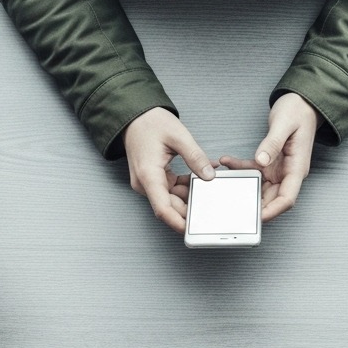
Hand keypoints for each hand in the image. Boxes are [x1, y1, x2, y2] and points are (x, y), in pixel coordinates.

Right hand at [123, 108, 214, 232]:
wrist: (135, 117)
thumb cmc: (150, 123)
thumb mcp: (178, 136)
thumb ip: (195, 157)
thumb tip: (209, 176)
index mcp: (148, 175)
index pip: (162, 209)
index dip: (178, 222)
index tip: (192, 230)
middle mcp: (145, 183)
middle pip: (170, 206)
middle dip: (190, 207)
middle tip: (212, 204)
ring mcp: (149, 183)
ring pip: (173, 198)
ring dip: (190, 194)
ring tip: (208, 185)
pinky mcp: (154, 179)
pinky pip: (172, 189)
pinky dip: (186, 186)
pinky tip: (199, 177)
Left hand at [218, 93, 318, 221]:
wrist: (301, 103)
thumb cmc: (297, 112)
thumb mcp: (284, 124)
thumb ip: (272, 143)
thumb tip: (261, 160)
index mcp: (297, 168)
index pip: (287, 198)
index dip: (273, 211)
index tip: (257, 217)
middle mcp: (289, 172)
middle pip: (272, 198)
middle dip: (254, 205)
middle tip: (233, 208)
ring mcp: (279, 169)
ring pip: (260, 188)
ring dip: (243, 186)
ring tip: (225, 184)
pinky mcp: (270, 162)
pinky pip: (253, 171)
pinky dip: (240, 168)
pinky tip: (227, 161)